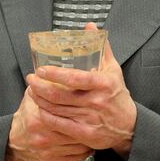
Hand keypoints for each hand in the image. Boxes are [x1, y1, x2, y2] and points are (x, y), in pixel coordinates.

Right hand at [6, 85, 93, 160]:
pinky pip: (76, 157)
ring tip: (95, 126)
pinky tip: (88, 141)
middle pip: (75, 128)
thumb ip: (45, 84)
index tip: (93, 98)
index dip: (83, 105)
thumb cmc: (26, 117)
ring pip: (78, 144)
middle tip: (99, 113)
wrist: (14, 143)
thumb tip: (64, 70)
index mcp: (39, 118)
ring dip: (89, 136)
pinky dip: (85, 149)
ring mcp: (48, 151)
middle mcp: (44, 136)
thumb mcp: (31, 97)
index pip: (67, 112)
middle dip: (89, 121)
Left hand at [29, 24, 136, 157]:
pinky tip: (40, 108)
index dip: (54, 74)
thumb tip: (91, 27)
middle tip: (31, 79)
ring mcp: (90, 119)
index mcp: (103, 83)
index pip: (74, 78)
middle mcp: (96, 101)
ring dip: (40, 99)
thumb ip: (100, 47)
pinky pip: (59, 125)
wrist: (128, 125)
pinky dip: (47, 116)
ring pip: (56, 109)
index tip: (41, 69)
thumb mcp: (113, 69)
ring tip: (32, 91)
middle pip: (59, 95)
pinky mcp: (85, 134)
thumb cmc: (117, 94)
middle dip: (39, 86)